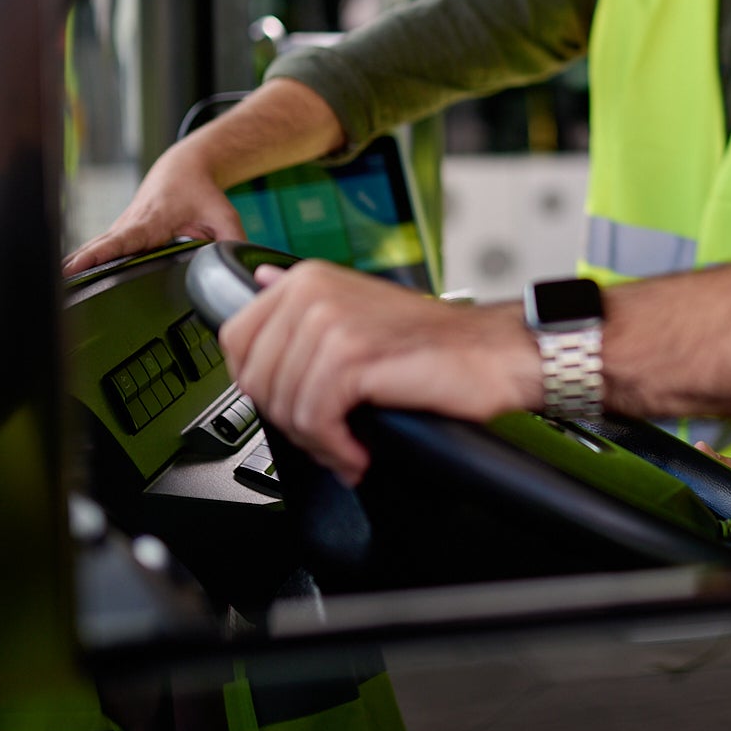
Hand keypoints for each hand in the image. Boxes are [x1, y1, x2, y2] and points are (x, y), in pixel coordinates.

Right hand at [64, 144, 244, 274]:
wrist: (184, 168)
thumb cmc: (201, 191)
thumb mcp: (224, 216)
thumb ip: (232, 241)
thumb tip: (236, 265)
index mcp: (153, 221)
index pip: (123, 240)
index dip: (100, 253)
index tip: (78, 264)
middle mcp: (132, 223)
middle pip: (102, 246)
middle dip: (81, 263)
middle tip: (58, 283)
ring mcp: (123, 226)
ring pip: (97, 246)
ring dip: (78, 263)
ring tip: (55, 285)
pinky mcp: (121, 231)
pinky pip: (101, 247)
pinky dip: (85, 259)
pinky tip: (68, 276)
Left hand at [219, 260, 538, 484]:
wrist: (495, 353)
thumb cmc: (436, 344)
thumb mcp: (360, 310)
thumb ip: (306, 303)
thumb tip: (262, 285)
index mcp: (307, 279)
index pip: (235, 341)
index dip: (260, 388)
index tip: (294, 407)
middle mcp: (312, 291)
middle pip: (254, 378)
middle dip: (287, 420)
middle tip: (326, 436)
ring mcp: (330, 321)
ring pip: (283, 404)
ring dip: (316, 440)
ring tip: (347, 446)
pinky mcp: (352, 356)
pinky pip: (314, 419)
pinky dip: (335, 447)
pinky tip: (358, 450)